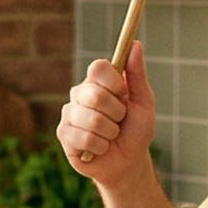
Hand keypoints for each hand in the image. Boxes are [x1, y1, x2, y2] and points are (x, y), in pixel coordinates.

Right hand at [56, 40, 156, 186]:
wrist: (128, 163)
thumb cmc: (136, 131)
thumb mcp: (143, 102)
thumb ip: (137, 74)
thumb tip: (136, 44)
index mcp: (97, 82)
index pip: (98, 67)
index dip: (114, 82)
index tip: (124, 95)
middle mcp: (80, 94)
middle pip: (94, 94)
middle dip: (116, 112)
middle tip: (119, 121)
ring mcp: (69, 113)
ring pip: (91, 119)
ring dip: (110, 132)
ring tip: (110, 136)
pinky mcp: (64, 134)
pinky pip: (84, 137)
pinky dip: (100, 146)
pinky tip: (99, 148)